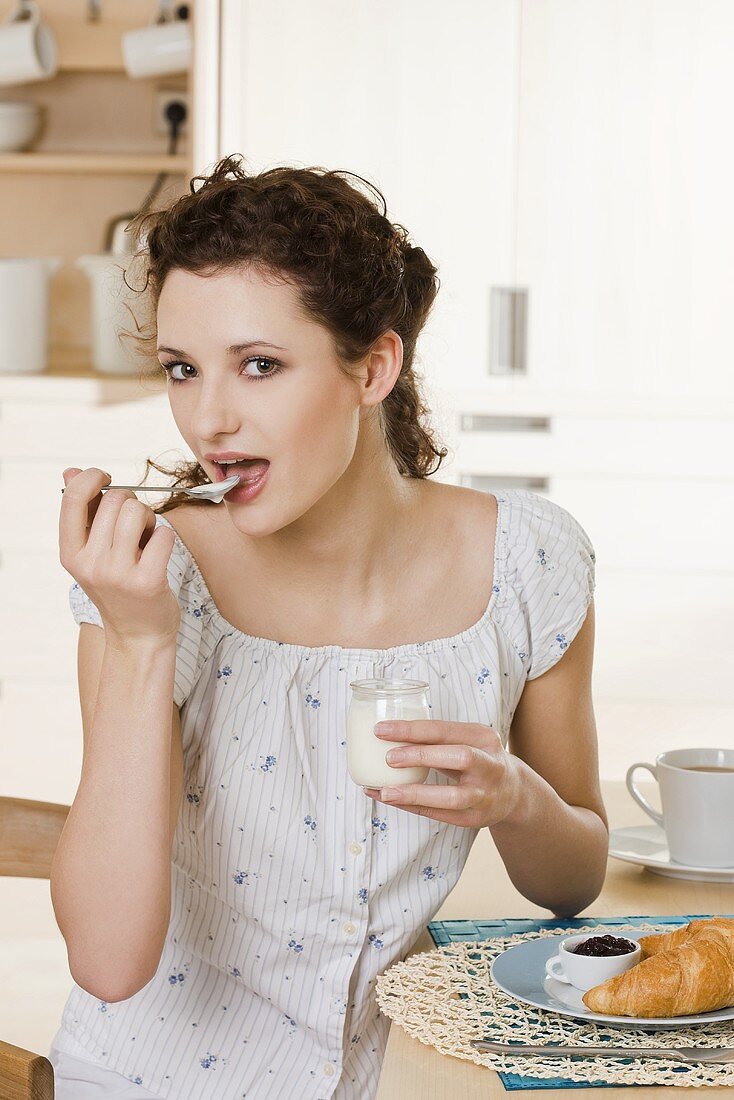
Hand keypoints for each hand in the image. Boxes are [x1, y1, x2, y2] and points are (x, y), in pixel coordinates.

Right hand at [59, 466, 180, 647]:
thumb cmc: (117, 587)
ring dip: (148, 518)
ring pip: (138, 511)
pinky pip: (163, 533)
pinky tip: (158, 554)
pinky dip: (165, 538)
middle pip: (115, 500)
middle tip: (134, 527)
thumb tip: (71, 472)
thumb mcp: (92, 554)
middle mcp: (90, 564)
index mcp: (70, 554)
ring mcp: (118, 574)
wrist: (138, 636)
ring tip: (145, 538)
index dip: (93, 477)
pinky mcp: (148, 581)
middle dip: (130, 503)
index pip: (73, 497)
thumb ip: (84, 514)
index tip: (106, 479)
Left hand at [362, 720, 521, 827]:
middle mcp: (489, 765)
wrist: (513, 793)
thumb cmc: (478, 759)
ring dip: (415, 794)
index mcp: (483, 737)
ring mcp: (484, 795)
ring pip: (452, 796)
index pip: (446, 729)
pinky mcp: (475, 819)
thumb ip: (436, 739)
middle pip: (460, 757)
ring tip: (385, 791)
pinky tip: (391, 800)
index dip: (412, 729)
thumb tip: (387, 735)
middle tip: (388, 757)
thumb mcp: (467, 740)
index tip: (382, 729)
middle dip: (422, 756)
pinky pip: (441, 815)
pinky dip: (414, 807)